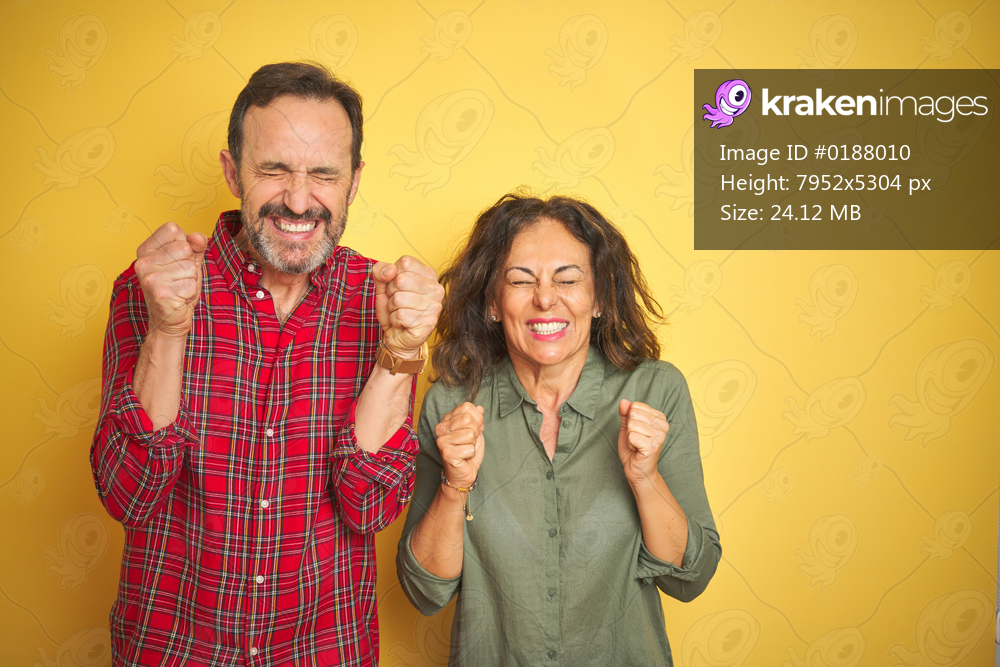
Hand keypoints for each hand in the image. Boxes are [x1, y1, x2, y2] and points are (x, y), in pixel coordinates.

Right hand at [135, 222, 207, 338]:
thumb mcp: (188, 261)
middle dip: (190, 265)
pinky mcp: (160, 293)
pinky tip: (178, 298)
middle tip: (178, 278)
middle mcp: (143, 262)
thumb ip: (195, 245)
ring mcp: (150, 278)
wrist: (169, 320)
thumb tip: (198, 237)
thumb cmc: (178, 288)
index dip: (184, 244)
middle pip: (185, 248)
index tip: (176, 259)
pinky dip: (190, 293)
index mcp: (145, 249)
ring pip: (190, 268)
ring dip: (191, 281)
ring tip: (178, 289)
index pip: (173, 229)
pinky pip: (191, 285)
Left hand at [372, 256, 443, 356]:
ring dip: (392, 308)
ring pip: (398, 299)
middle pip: (401, 280)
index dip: (393, 276)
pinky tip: (402, 323)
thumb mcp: (383, 286)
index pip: (405, 262)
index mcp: (429, 275)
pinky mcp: (429, 322)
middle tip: (397, 303)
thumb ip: (381, 272)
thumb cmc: (393, 309)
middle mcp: (436, 289)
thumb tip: (390, 270)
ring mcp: (435, 306)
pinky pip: (400, 315)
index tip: (397, 288)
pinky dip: (394, 320)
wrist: (397, 336)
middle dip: (391, 293)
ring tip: (399, 313)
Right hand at [434, 403, 484, 488]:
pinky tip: (464, 456)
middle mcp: (441, 428)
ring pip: (469, 434)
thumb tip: (480, 408)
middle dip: (476, 431)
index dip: (477, 418)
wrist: (464, 471)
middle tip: (470, 441)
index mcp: (447, 419)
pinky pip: (470, 449)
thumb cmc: (468, 450)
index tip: (474, 429)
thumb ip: (476, 418)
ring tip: (466, 448)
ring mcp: (442, 441)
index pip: (467, 407)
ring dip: (473, 444)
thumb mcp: (475, 430)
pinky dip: (471, 454)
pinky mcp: (447, 454)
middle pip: (468, 419)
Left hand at [617, 399, 668, 485]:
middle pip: (633, 414)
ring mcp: (659, 435)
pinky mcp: (653, 446)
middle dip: (629, 428)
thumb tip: (623, 401)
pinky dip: (630, 444)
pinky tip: (637, 449)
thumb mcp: (627, 427)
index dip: (630, 419)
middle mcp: (663, 425)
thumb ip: (625, 414)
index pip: (635, 406)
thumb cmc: (633, 448)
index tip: (636, 431)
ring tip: (637, 444)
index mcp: (659, 417)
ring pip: (632, 425)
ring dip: (629, 437)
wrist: (637, 469)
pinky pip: (632, 436)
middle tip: (636, 439)